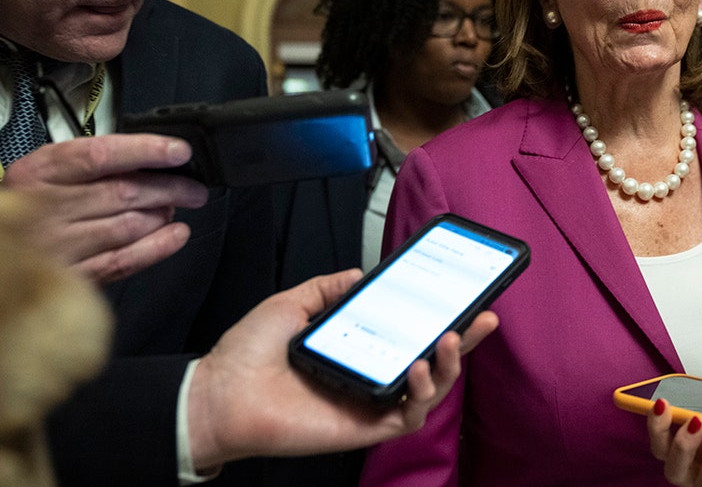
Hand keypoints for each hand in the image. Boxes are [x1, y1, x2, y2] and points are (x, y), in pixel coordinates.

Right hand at [0, 134, 208, 283]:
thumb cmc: (28, 205)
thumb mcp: (47, 172)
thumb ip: (92, 164)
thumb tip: (151, 161)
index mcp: (38, 172)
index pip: (100, 155)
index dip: (146, 151)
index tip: (178, 152)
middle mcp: (43, 208)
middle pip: (122, 192)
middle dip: (169, 188)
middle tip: (192, 187)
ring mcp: (56, 246)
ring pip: (127, 226)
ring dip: (162, 215)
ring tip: (175, 207)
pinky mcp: (70, 276)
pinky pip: (123, 261)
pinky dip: (157, 247)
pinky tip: (176, 234)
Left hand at [186, 269, 498, 470]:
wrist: (218, 393)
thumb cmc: (245, 356)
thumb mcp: (291, 304)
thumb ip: (328, 288)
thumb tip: (359, 274)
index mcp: (356, 348)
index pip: (409, 332)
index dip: (439, 317)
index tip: (460, 296)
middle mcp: (368, 376)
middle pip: (431, 361)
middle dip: (463, 340)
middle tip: (483, 316)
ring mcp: (369, 402)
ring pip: (429, 391)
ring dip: (448, 365)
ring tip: (449, 339)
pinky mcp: (364, 427)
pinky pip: (407, 415)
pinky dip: (421, 393)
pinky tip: (417, 367)